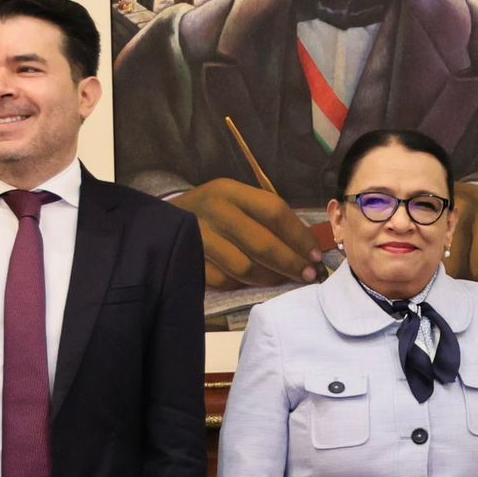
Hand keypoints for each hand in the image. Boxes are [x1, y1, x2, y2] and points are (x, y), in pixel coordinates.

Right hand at [176, 179, 322, 288]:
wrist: (161, 220)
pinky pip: (223, 280)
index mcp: (229, 191)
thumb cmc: (212, 212)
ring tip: (284, 282)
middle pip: (261, 243)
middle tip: (308, 275)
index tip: (316, 256)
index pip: (274, 211)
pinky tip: (254, 284)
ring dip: (270, 278)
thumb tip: (308, 247)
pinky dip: (242, 285)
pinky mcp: (187, 261)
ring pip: (243, 266)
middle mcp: (213, 210)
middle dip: (290, 262)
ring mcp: (197, 237)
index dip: (299, 236)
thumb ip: (267, 219)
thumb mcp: (236, 202)